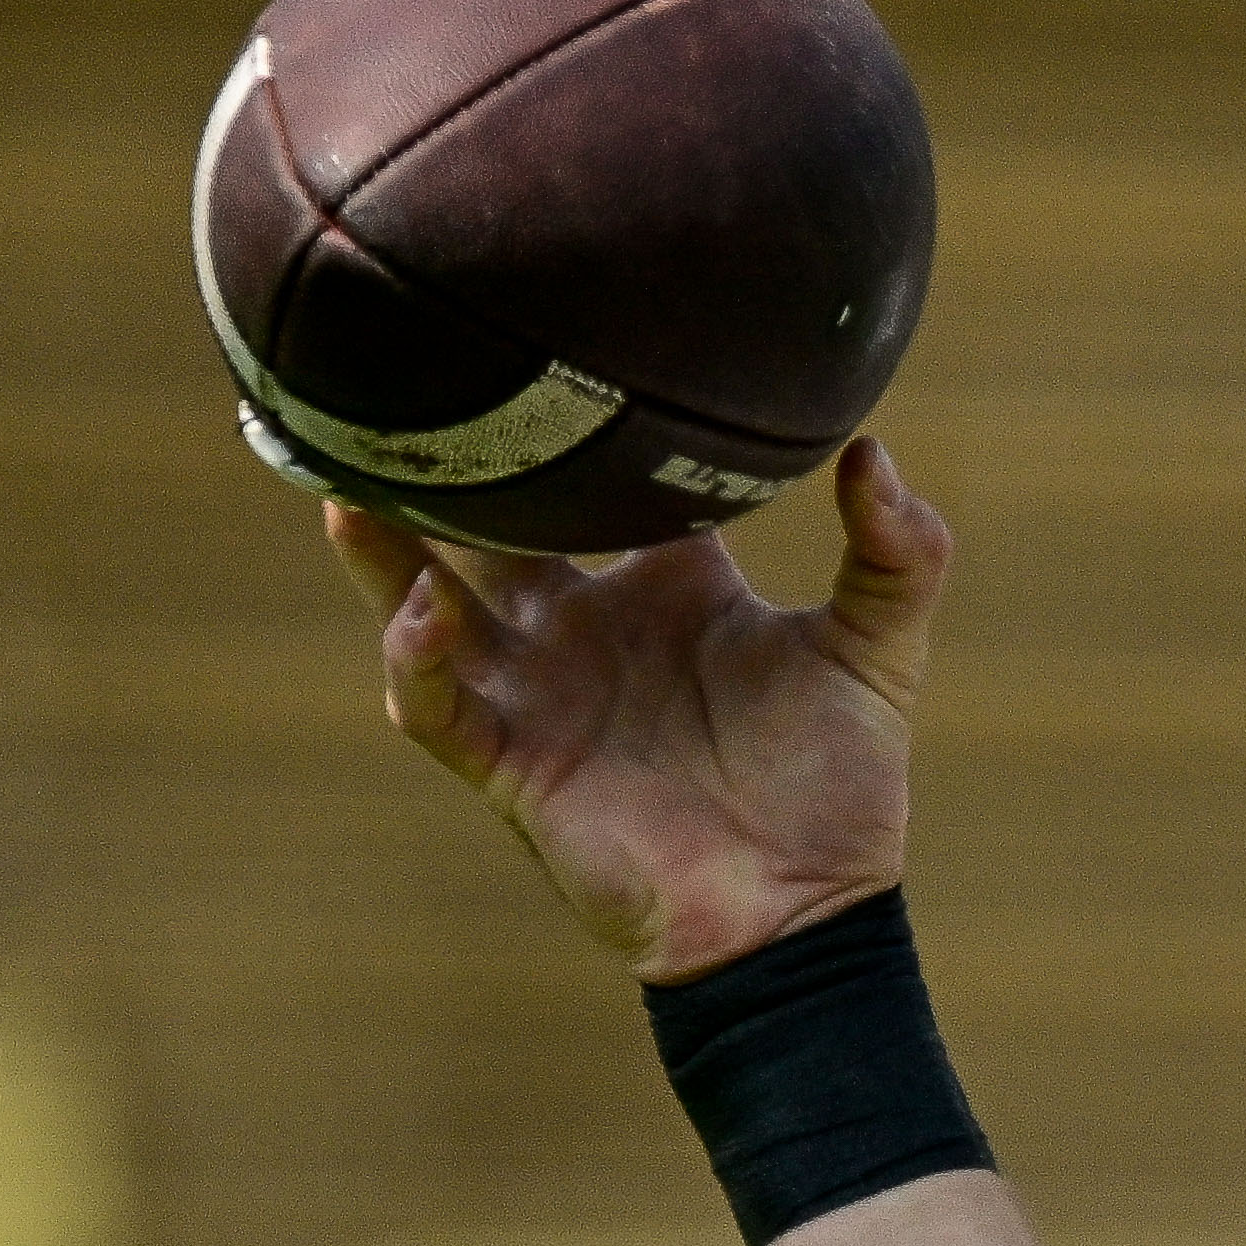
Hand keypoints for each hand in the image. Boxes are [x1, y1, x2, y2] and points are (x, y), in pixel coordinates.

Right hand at [321, 437, 945, 978]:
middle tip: (394, 386)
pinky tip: (422, 613)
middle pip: (486, 524)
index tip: (542, 334)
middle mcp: (584, 622)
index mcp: (664, 583)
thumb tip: (872, 450)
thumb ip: (898, 556)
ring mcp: (539, 690)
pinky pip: (437, 703)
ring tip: (348, 482)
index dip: (568, 420)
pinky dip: (417, 659)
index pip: (599, 477)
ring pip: (428, 599)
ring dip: (384, 549)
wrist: (808, 911)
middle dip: (439, 467)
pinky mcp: (511, 762)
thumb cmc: (839, 788)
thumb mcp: (877, 657)